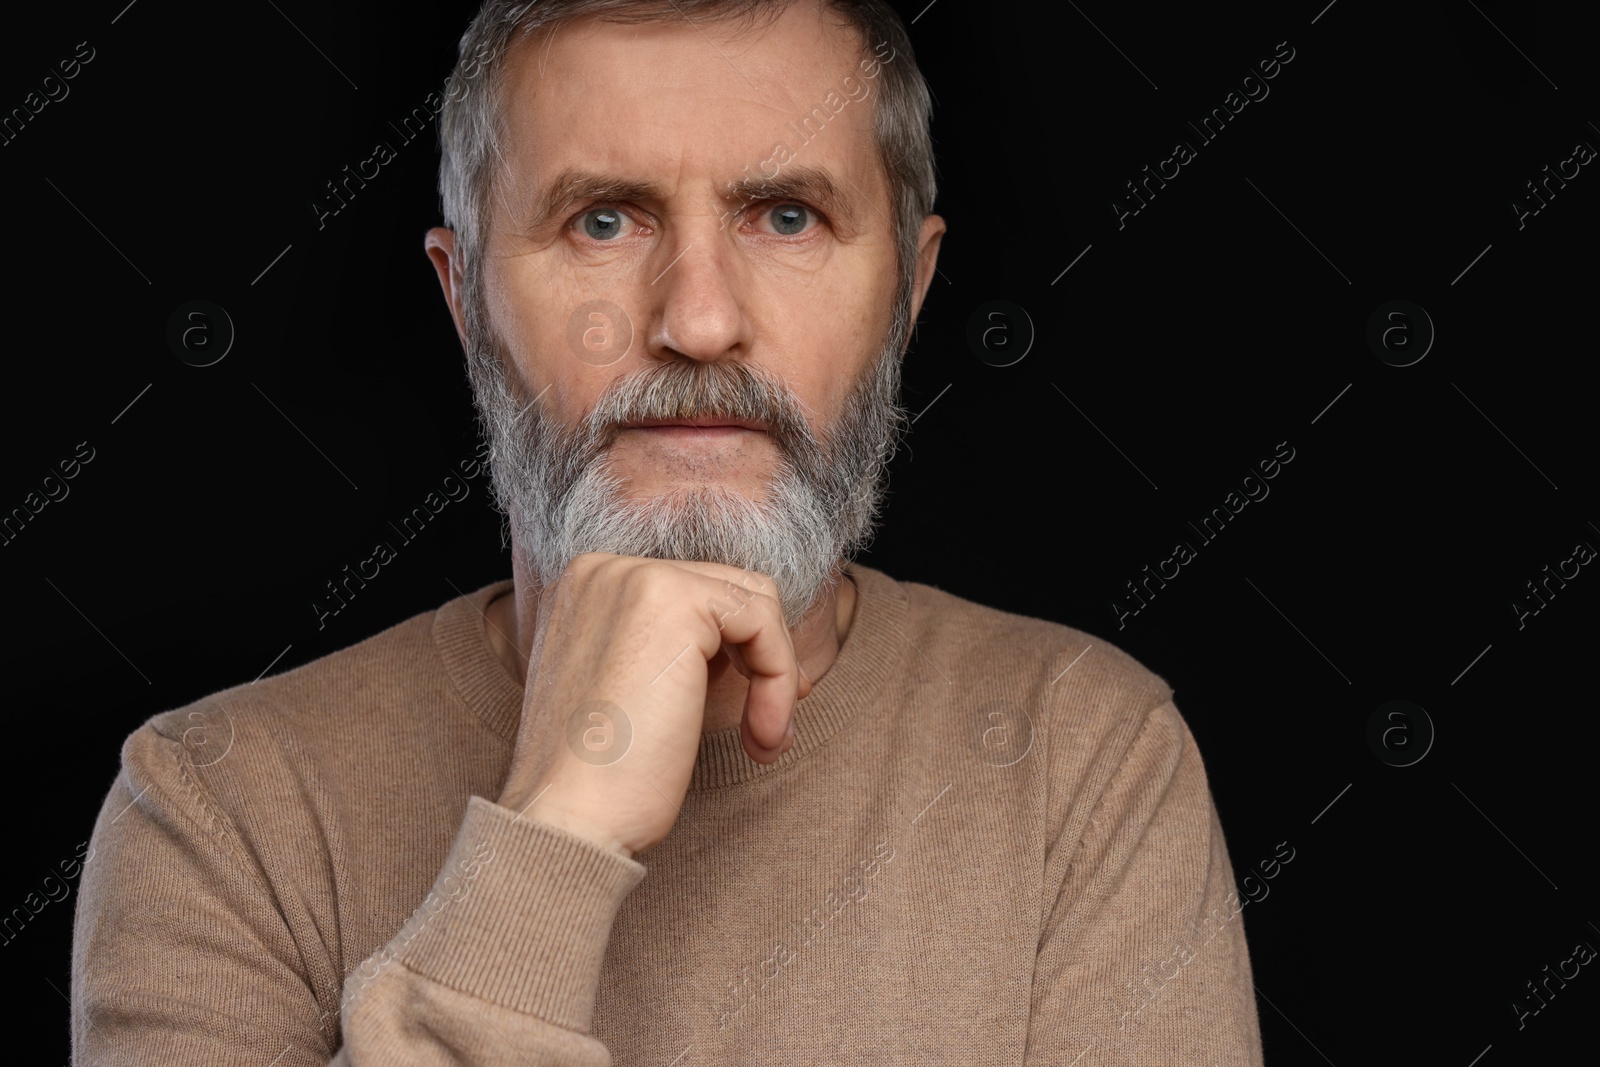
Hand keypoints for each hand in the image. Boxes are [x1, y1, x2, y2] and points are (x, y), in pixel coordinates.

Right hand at [496, 552, 808, 857]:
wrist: (569, 819)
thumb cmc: (600, 781)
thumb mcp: (633, 696)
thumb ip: (674, 654)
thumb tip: (751, 646)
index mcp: (588, 589)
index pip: (693, 595)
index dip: (738, 652)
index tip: (758, 709)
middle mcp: (604, 569)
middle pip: (728, 589)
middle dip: (764, 659)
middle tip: (770, 726)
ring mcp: (635, 577)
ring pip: (753, 604)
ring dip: (775, 677)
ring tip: (763, 741)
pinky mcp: (674, 600)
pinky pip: (762, 622)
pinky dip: (778, 680)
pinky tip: (761, 737)